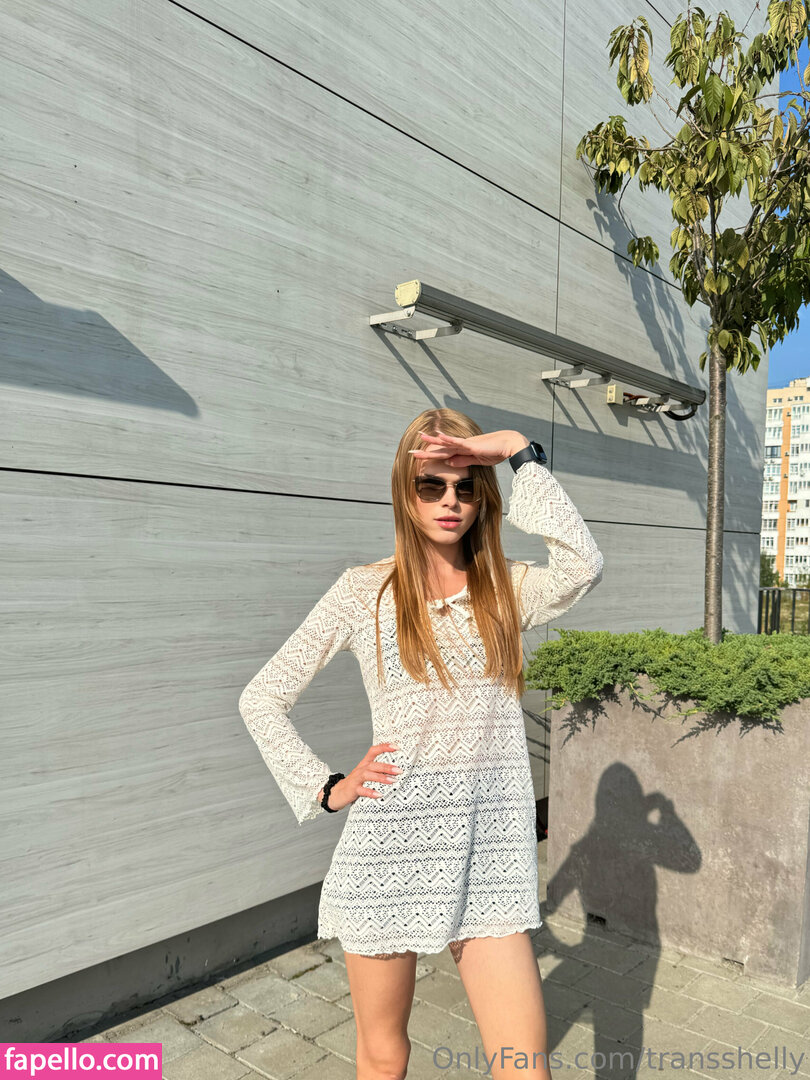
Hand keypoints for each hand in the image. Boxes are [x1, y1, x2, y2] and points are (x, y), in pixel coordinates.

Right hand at [319, 742, 402, 810]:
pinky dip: (371, 792)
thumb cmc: (356, 782)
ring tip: (392, 781)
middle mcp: (360, 769)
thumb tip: (397, 769)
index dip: (384, 747)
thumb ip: (378, 770)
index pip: (374, 751)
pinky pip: (362, 790)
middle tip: (399, 770)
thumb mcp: (366, 773)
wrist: (338, 792)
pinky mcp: (353, 789)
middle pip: (373, 764)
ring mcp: (356, 779)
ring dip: (381, 777)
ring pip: (368, 775)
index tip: (397, 747)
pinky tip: (379, 794)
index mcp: (364, 763)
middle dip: (387, 767)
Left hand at [409, 429, 528, 466]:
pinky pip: (458, 441)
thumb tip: (447, 462)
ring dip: (432, 442)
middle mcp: (461, 446)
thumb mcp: (476, 461)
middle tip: (410, 452)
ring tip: (420, 438)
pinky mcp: (472, 444)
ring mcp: (466, 444)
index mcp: (462, 451)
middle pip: (440, 449)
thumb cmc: (495, 452)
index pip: (443, 454)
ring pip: (446, 443)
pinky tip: (438, 436)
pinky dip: (448, 439)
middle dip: (426, 451)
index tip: (418, 457)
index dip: (430, 456)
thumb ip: (462, 461)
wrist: (509, 445)